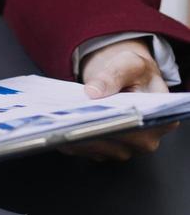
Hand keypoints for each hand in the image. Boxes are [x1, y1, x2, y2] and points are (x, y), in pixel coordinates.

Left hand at [67, 38, 177, 161]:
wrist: (124, 77)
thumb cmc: (134, 72)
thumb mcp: (129, 64)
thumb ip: (113, 75)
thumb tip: (93, 91)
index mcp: (161, 120)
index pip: (138, 129)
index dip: (117, 125)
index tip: (94, 120)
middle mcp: (145, 140)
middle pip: (116, 144)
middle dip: (90, 134)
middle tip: (66, 124)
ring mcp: (124, 148)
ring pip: (96, 150)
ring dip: (75, 140)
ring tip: (56, 127)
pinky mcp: (104, 150)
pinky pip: (84, 149)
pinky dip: (69, 140)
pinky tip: (54, 129)